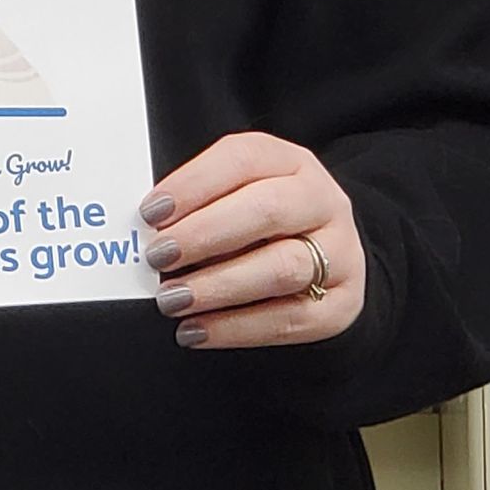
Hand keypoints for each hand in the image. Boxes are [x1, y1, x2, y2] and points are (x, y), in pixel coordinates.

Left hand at [138, 132, 363, 351]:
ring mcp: (339, 254)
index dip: (194, 184)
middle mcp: (323, 202)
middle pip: (267, 210)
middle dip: (204, 233)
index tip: (151, 213)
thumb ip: (201, 204)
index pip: (244, 159)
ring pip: (281, 267)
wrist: (326, 263)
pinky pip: (288, 319)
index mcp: (291, 163)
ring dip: (218, 285)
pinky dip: (235, 328)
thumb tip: (149, 230)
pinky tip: (195, 330)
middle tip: (158, 255)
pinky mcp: (340, 305)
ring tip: (171, 300)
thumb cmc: (263, 226)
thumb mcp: (238, 197)